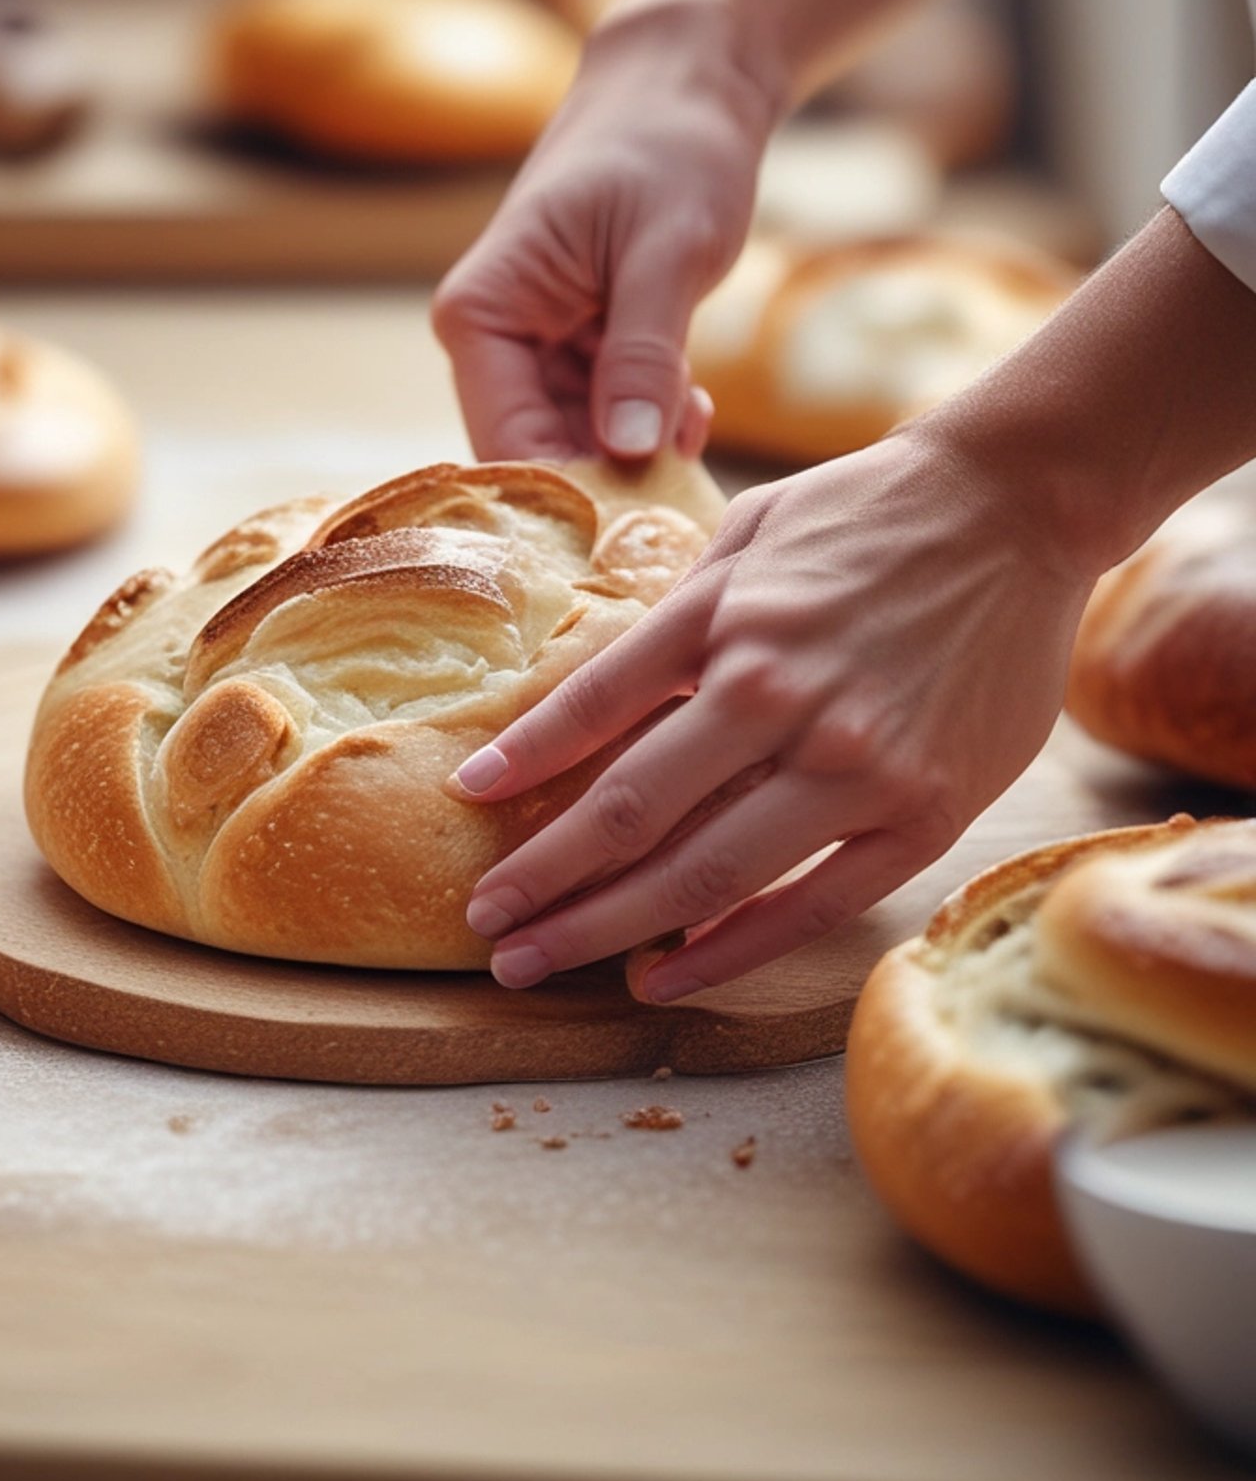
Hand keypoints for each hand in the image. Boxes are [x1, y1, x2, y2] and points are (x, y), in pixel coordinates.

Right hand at [431, 0, 785, 464]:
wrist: (689, 85)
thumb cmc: (669, 146)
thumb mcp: (666, 252)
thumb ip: (643, 355)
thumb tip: (630, 452)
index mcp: (480, 314)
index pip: (505, 444)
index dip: (568, 497)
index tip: (640, 530)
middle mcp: (490, 340)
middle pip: (535, 456)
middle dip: (610, 483)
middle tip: (685, 499)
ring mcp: (531, 350)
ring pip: (574, 445)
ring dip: (638, 455)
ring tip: (697, 427)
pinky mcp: (574, 352)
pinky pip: (604, 418)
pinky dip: (650, 426)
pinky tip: (693, 408)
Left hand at [446, 426, 1097, 999]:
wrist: (1015, 506)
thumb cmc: (864, 513)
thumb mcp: (742, 538)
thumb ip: (672, 624)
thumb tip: (587, 704)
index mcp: (726, 626)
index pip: (592, 714)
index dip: (519, 765)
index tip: (464, 801)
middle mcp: (780, 702)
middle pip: (630, 816)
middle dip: (543, 882)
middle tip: (484, 928)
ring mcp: (857, 766)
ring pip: (705, 875)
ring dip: (607, 929)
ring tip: (535, 962)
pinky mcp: (923, 812)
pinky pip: (810, 905)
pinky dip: (730, 949)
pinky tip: (663, 974)